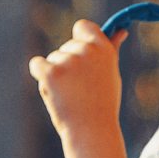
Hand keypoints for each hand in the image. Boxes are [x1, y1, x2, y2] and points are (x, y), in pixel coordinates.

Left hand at [28, 20, 127, 137]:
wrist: (91, 131)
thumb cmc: (103, 104)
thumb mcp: (111, 73)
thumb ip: (111, 49)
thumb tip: (122, 30)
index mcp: (103, 48)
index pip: (82, 26)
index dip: (79, 40)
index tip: (81, 57)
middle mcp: (87, 50)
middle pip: (66, 46)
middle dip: (68, 64)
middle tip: (80, 89)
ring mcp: (68, 61)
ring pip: (53, 58)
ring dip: (56, 74)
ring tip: (70, 95)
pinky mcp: (51, 72)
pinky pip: (37, 64)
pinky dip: (40, 75)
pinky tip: (53, 91)